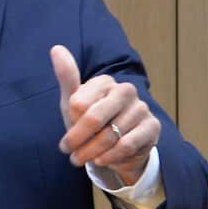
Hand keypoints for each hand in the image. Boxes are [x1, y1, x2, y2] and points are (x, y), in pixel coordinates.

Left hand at [51, 45, 159, 185]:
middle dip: (77, 139)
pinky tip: (101, 160)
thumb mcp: (73, 103)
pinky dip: (110, 157)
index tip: (68, 131)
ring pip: (109, 135)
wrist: (115, 147)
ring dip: (91, 152)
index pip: (78, 103)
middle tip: (68, 151)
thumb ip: (67, 77)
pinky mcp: (152, 127)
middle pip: (94, 118)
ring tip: (81, 159)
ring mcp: (141, 108)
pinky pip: (127, 145)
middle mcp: (126, 91)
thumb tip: (56, 48)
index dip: (71, 122)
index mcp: (105, 81)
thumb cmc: (90, 121)